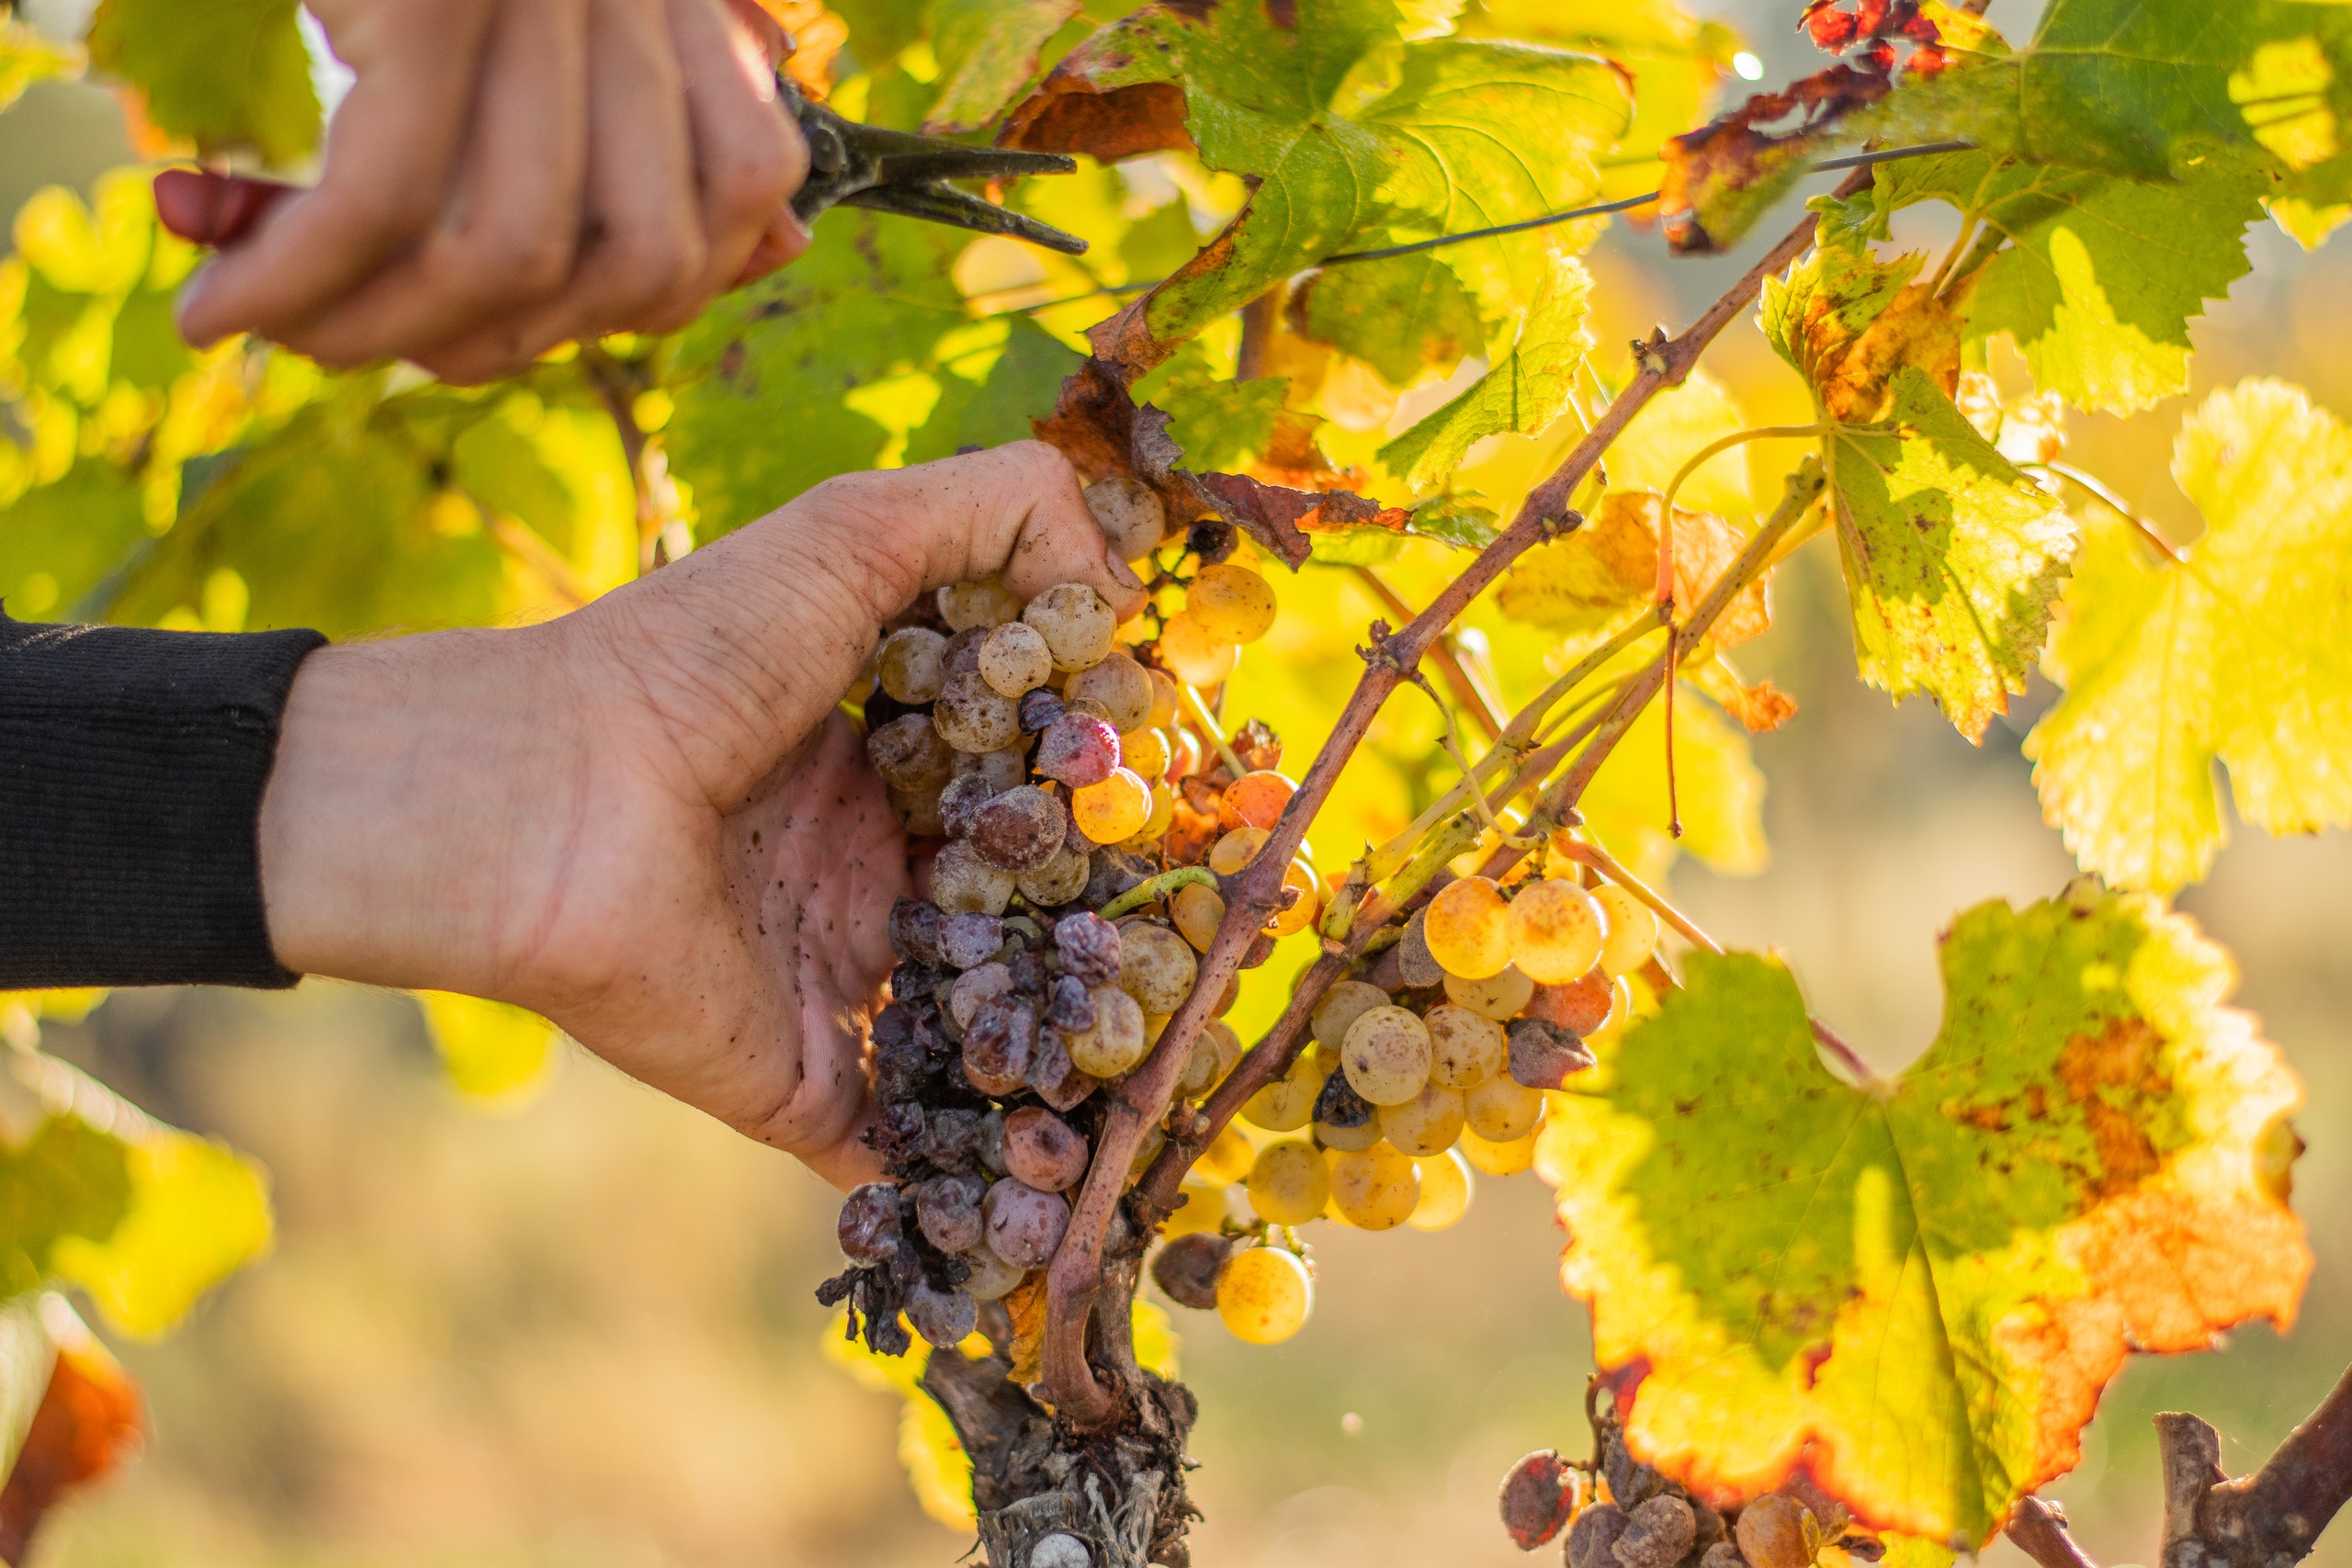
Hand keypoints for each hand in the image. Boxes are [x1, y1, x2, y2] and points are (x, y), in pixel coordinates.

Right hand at [173, 0, 808, 384]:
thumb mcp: (552, 28)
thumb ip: (672, 129)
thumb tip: (778, 245)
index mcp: (685, 0)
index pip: (732, 218)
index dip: (609, 311)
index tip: (474, 335)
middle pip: (635, 265)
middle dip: (487, 343)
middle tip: (350, 347)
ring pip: (511, 254)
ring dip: (374, 329)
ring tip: (265, 326)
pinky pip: (385, 200)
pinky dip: (294, 278)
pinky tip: (219, 301)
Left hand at [255, 444, 1145, 1186]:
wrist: (546, 802)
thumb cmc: (694, 656)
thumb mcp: (852, 532)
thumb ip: (999, 512)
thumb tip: (1123, 587)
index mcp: (888, 751)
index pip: (1035, 774)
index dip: (1117, 780)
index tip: (1206, 786)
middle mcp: (873, 867)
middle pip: (1026, 906)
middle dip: (1122, 920)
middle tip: (1232, 926)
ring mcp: (844, 982)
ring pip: (990, 1027)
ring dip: (1078, 1046)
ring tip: (1190, 1054)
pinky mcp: (809, 1083)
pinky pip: (917, 1142)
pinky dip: (991, 1167)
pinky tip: (1088, 1166)